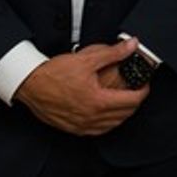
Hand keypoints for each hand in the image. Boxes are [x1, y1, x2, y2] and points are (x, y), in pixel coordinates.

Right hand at [14, 39, 148, 134]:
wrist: (30, 84)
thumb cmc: (53, 73)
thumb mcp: (87, 58)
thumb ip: (113, 53)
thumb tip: (131, 45)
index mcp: (98, 101)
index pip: (132, 101)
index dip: (143, 91)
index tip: (145, 85)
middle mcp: (91, 117)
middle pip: (124, 114)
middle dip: (135, 102)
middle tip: (137, 90)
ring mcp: (81, 125)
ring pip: (112, 125)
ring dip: (123, 114)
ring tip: (125, 101)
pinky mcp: (73, 128)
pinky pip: (97, 131)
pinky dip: (108, 123)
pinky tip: (106, 114)